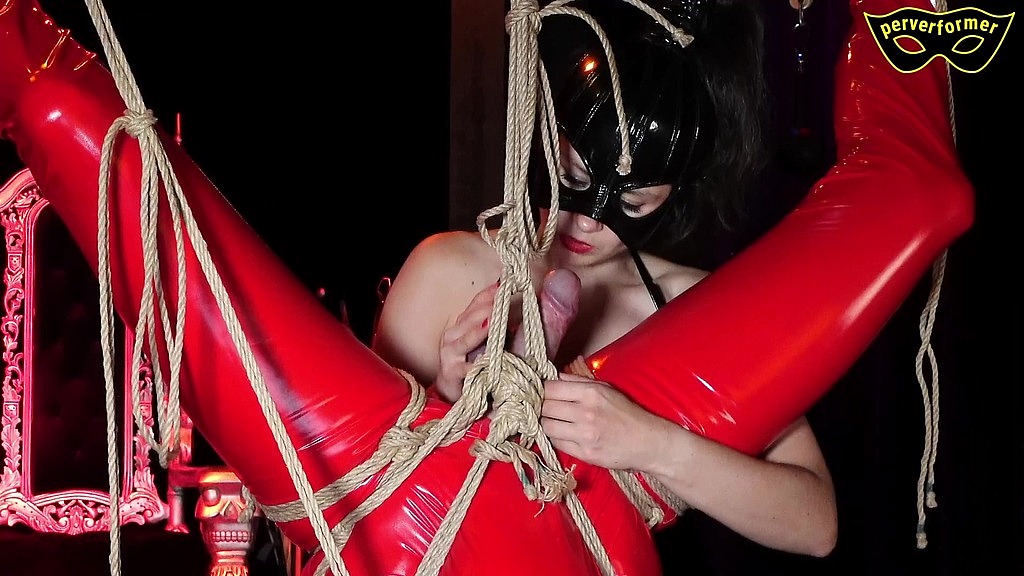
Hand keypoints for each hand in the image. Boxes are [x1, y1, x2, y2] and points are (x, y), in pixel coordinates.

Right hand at [435, 280, 498, 402]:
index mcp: (462, 324)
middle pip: (470, 318)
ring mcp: (450, 354)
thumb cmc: (474, 362)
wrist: (454, 391)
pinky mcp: (451, 374)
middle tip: (502, 298)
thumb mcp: (488, 340)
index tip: (505, 283)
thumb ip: (499, 322)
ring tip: (492, 321)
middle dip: (486, 308)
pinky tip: (486, 362)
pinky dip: (475, 366)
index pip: (476, 303)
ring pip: (464, 339)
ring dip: (478, 331)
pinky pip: (465, 369)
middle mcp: (453, 336)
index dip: (489, 293)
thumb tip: (516, 301)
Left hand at [541, 373, 671, 470]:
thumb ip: (577, 381)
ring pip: (546, 426)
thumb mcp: (605, 389)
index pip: (549, 388)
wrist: (647, 441)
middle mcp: (585, 412)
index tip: (536, 393)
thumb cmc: (626, 413)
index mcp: (590, 392)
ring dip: (544, 424)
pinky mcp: (585, 453)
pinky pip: (556, 444)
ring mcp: (584, 434)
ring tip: (548, 422)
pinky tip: (559, 434)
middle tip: (538, 408)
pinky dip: (554, 438)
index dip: (539, 390)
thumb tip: (553, 377)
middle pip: (544, 407)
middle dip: (538, 407)